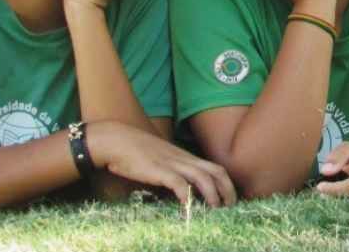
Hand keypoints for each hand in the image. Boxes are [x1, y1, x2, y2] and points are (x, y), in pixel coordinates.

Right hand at [87, 121, 236, 206]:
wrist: (118, 140)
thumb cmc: (138, 151)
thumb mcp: (162, 160)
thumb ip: (174, 171)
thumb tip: (182, 190)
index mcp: (186, 157)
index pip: (215, 168)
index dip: (226, 183)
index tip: (229, 198)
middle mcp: (184, 159)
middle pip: (216, 171)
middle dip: (227, 189)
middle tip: (230, 206)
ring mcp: (172, 163)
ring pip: (202, 177)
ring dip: (212, 194)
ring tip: (215, 208)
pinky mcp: (159, 170)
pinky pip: (178, 182)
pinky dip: (186, 195)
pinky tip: (188, 207)